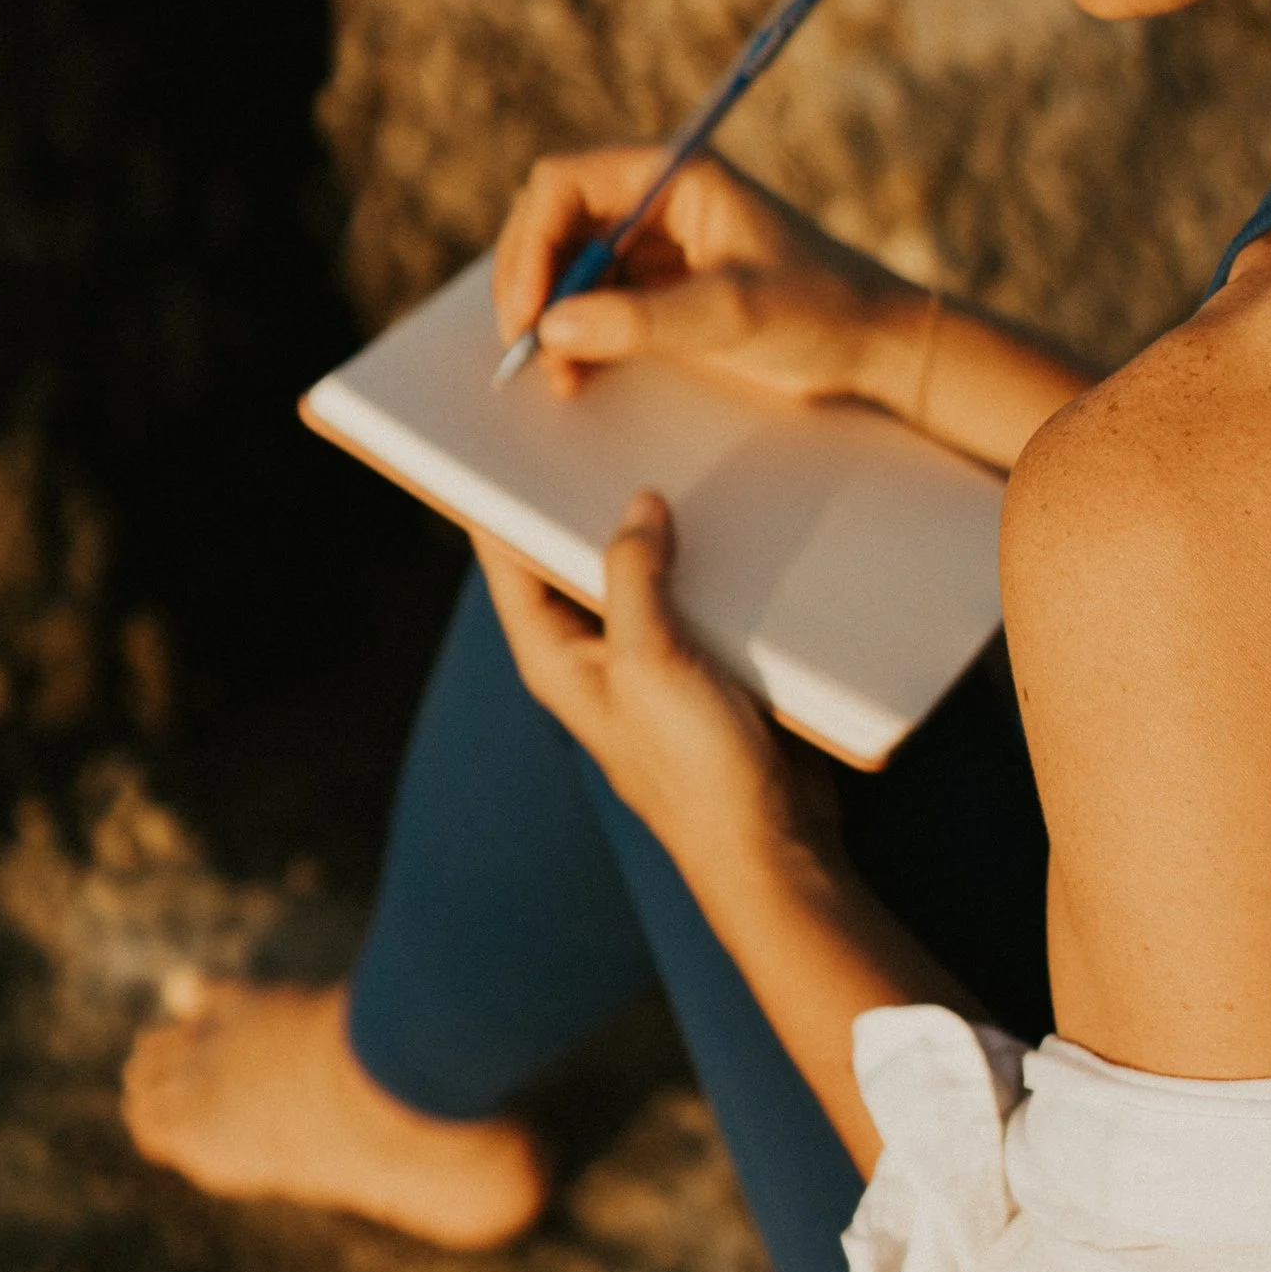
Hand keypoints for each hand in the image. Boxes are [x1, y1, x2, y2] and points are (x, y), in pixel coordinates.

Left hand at [473, 500, 972, 1172]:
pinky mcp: (702, 672)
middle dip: (582, 504)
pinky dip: (702, 563)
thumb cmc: (695, 768)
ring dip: (652, 531)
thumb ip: (634, 577)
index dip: (498, 502)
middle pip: (571, 562)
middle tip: (596, 428)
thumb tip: (635, 505)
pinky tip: (728, 520)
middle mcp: (593, 659)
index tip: (499, 437)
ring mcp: (648, 667)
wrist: (772, 843)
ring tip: (666, 457)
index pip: (507, 564)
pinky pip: (691, 600)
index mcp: (556, 659)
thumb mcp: (653, 659)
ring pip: (637, 577)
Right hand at [493, 145, 913, 407]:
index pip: (565, 185)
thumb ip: (643, 320)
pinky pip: (593, 301)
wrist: (871, 343)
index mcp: (674, 174)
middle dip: (532, 282)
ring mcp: (653, 243)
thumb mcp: (732, 314)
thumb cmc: (818, 308)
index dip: (532, 244)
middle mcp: (654, 199)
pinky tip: (574, 375)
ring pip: (567, 267)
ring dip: (550, 315)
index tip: (528, 310)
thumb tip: (555, 327)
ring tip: (556, 373)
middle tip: (525, 347)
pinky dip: (575, 334)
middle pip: (554, 223)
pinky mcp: (659, 286)